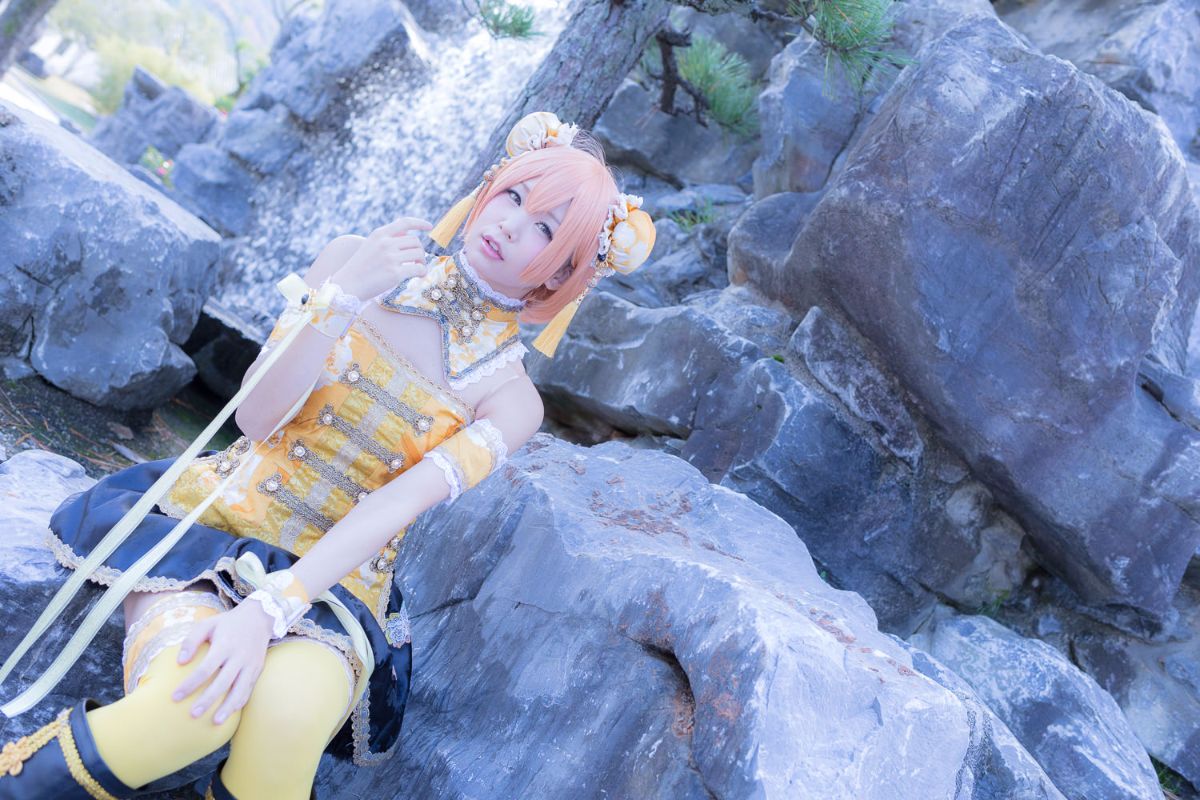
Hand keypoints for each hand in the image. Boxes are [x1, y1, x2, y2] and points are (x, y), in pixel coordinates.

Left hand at [172, 600, 276, 723]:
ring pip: (239, 690)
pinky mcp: (257, 669)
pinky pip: (248, 689)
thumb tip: (180, 662)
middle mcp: (239, 657)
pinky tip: (229, 713)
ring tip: (215, 721)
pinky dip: (239, 702)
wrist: (260, 617)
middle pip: (222, 683)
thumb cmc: (228, 623)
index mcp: (224, 645)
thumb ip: (191, 641)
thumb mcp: (208, 624)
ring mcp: (250, 665)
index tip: (175, 697)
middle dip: (207, 700)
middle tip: (192, 715)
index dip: (190, 684)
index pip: (205, 669)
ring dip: (227, 707)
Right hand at [332, 216, 433, 299]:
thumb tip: (408, 233)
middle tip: (418, 261)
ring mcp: (390, 258)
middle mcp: (385, 243)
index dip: (419, 223)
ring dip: (422, 261)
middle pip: (415, 241)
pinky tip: (419, 276)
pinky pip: (418, 269)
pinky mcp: (395, 273)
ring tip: (418, 268)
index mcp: (379, 234)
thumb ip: (387, 238)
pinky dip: (422, 272)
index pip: (405, 223)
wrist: (348, 285)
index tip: (429, 226)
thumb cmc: (360, 267)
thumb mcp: (370, 245)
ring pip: (419, 254)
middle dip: (420, 251)